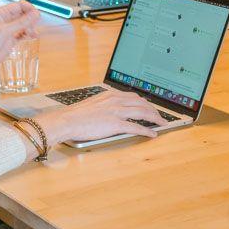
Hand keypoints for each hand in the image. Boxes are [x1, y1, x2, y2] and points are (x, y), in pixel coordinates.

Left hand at [0, 0, 40, 65]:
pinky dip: (28, 34)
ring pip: (24, 24)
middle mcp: (5, 19)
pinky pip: (23, 33)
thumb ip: (21, 22)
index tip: (36, 15)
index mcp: (1, 13)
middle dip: (31, 19)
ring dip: (30, 27)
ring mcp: (8, 29)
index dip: (29, 8)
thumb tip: (35, 14)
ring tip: (32, 34)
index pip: (19, 5)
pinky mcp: (11, 39)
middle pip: (23, 14)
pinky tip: (32, 37)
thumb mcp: (4, 31)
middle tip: (34, 26)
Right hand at [41, 91, 172, 142]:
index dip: (144, 102)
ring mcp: (116, 112)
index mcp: (110, 95)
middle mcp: (116, 101)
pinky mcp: (115, 124)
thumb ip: (104, 104)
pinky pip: (136, 127)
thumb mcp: (93, 103)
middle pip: (141, 103)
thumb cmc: (76, 115)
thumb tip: (111, 110)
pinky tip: (152, 134)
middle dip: (153, 109)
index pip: (133, 96)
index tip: (150, 106)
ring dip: (154, 118)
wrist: (67, 120)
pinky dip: (146, 130)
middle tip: (159, 116)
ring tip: (161, 123)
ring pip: (142, 113)